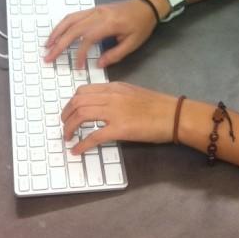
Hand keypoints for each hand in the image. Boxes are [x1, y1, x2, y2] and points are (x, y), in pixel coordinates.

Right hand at [44, 0, 156, 68]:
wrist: (146, 5)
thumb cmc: (141, 25)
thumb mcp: (133, 43)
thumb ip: (115, 55)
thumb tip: (98, 65)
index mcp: (109, 24)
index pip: (87, 39)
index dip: (80, 54)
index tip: (78, 67)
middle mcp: (98, 14)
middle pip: (73, 29)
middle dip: (59, 44)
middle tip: (48, 57)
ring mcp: (95, 10)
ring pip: (70, 19)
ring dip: (57, 32)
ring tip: (47, 45)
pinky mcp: (94, 9)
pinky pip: (75, 15)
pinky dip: (63, 24)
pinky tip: (58, 33)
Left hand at [62, 82, 178, 150]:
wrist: (173, 115)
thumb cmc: (157, 105)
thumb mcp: (133, 93)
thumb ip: (116, 97)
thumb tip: (100, 107)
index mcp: (115, 87)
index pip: (84, 90)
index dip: (71, 103)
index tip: (68, 113)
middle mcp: (112, 96)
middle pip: (78, 101)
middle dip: (66, 115)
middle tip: (64, 126)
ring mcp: (115, 112)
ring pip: (81, 115)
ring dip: (70, 127)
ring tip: (68, 137)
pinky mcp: (120, 129)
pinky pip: (94, 136)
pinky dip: (82, 144)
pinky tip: (77, 150)